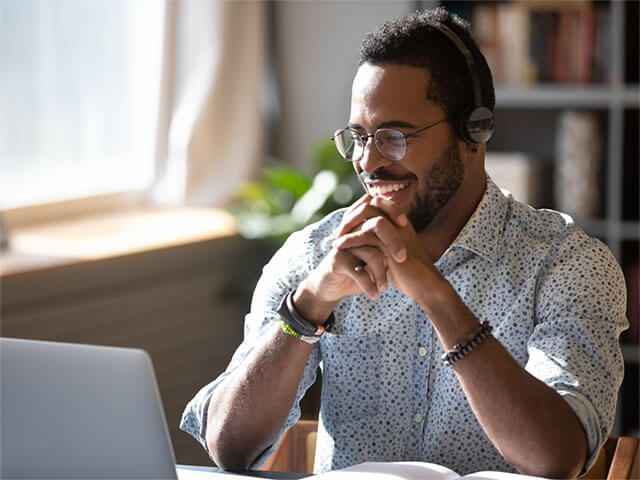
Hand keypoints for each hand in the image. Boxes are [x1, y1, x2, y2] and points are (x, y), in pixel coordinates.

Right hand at [293, 194, 409, 322]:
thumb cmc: (356, 271)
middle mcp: (352, 233)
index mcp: (361, 227)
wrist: (330, 287)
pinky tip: (375, 295)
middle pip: (376, 228)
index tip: (405, 223)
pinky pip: (359, 271)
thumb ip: (386, 246)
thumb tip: (410, 239)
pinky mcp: (337, 260)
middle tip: (402, 259)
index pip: (378, 207)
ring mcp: (344, 245)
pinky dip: (369, 285)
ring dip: (381, 274)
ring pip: (372, 254)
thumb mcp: (373, 258)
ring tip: (385, 288)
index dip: (392, 210)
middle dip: (394, 244)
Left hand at [333, 195, 439, 302]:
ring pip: (368, 215)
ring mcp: (397, 231)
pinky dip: (350, 239)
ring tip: (336, 239)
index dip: (358, 210)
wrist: (424, 286)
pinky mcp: (392, 244)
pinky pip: (367, 234)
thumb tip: (360, 237)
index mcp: (399, 221)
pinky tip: (339, 246)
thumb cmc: (407, 272)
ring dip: (348, 225)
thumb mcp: (390, 253)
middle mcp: (398, 222)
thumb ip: (379, 242)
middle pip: (371, 203)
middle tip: (339, 230)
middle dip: (351, 214)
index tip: (345, 225)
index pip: (376, 203)